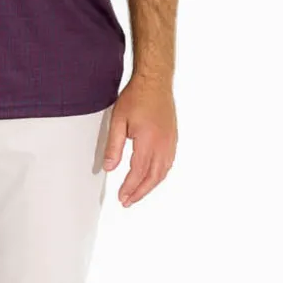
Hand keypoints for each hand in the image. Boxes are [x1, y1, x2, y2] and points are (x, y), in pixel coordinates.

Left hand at [102, 74, 176, 206]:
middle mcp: (163, 144)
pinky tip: (152, 177)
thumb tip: (110, 167)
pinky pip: (168, 163)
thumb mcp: (118, 121)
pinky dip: (160, 175)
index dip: (129, 187)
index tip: (121, 197)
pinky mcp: (173, 138)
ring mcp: (170, 142)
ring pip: (163, 172)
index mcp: (148, 141)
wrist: (155, 81)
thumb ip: (114, 146)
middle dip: (140, 192)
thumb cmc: (137, 97)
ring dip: (150, 186)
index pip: (138, 172)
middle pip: (153, 177)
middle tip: (128, 201)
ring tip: (138, 193)